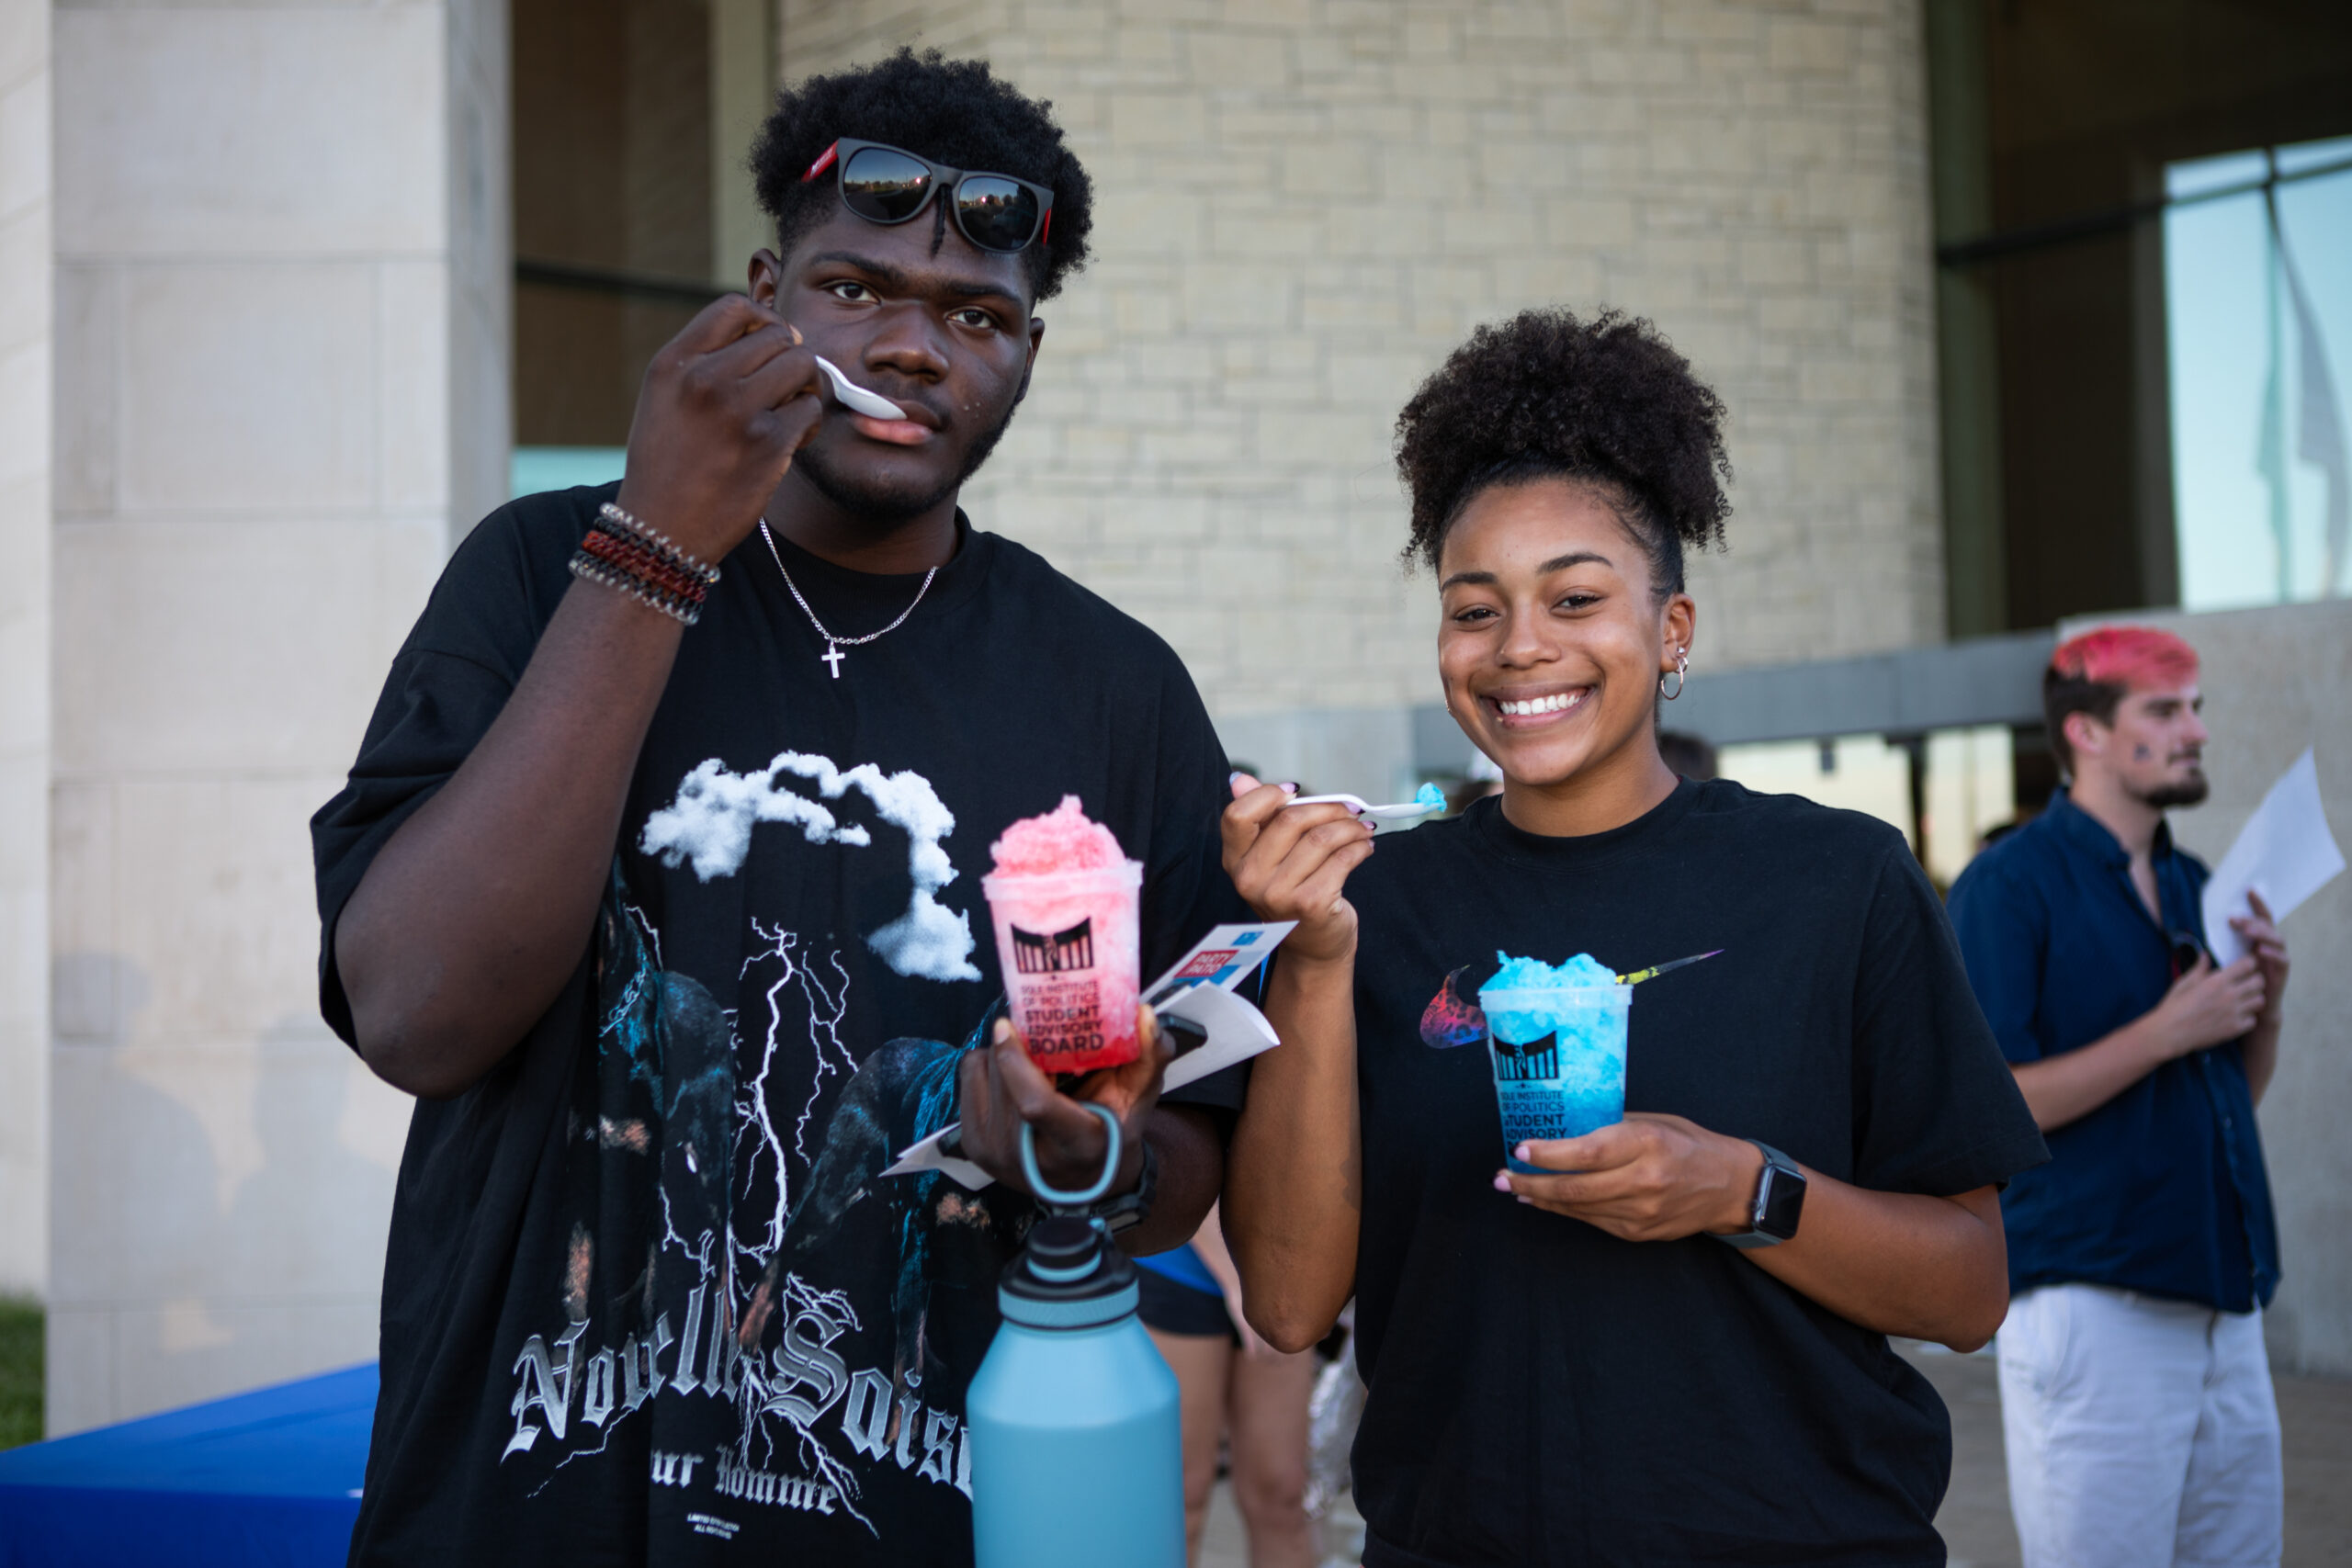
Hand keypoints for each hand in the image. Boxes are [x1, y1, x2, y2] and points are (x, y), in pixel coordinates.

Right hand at [612, 294, 823, 561]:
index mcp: (674, 363)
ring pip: (804, 366)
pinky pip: (811, 411)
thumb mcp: (665, 399)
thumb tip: (772, 332)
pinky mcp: (767, 444)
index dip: (764, 321)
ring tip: (787, 415)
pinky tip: (790, 443)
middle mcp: (703, 378)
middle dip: (790, 361)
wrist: (661, 531)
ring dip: (805, 389)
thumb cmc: (668, 465)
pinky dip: (808, 426)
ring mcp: (736, 410)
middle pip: (779, 336)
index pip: (734, 307)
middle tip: (781, 392)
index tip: (770, 347)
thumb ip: (704, 361)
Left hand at [957, 1004, 1171, 1200]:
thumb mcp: (1141, 1095)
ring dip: (1001, 1052)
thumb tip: (1145, 1015)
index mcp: (1076, 1145)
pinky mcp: (973, 1146)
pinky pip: (968, 1077)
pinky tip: (1011, 1075)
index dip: (1017, 1060)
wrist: (1084, 1178)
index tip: (1012, 1023)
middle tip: (1036, 1029)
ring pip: (982, 1071)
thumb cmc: (1115, 1128)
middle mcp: (1027, 1158)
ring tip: (1029, 1057)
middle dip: (1016, 1043)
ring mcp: (994, 1154)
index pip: (1034, 1105)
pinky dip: (987, 1065)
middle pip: (1004, 1077)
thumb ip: (1151, 1055)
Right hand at [1220, 772, 1374, 965]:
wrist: (1312, 947)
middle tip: (1349, 811)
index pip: (1237, 815)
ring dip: (1350, 828)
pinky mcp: (1310, 903)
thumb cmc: (1294, 894)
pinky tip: (1364, 849)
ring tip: (1361, 830)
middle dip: (1328, 809)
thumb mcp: (1271, 858)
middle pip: (1290, 821)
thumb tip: (1240, 779)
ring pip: (1321, 838)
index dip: (1267, 795)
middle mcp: (1249, 879)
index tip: (1295, 791)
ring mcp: (1278, 894)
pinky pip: (1342, 859)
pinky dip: (1360, 848)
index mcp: (1235, 861)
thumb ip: (1260, 818)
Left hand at [1498, 1113, 1763, 1242]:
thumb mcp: (1653, 1122)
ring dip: (1541, 1199)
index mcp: (1647, 1144)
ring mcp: (1642, 1213)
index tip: (1519, 1149)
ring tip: (1514, 1187)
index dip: (1550, 1154)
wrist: (1731, 1188)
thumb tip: (1562, 1127)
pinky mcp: (1639, 1233)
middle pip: (1575, 1187)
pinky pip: (1592, 1220)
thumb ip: (1611, 1126)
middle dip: (1531, 1182)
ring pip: (1578, 1208)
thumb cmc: (1688, 1143)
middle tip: (1501, 1176)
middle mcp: (1644, 1181)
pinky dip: (1565, 1210)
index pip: (1588, 1152)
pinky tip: (1545, 1201)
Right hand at [2146, 953, 2265, 1058]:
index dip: (2248, 963)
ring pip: (2261, 1000)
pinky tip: (2236, 1016)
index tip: (2243, 966)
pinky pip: (2253, 1019)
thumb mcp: (2184, 983)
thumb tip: (2205, 955)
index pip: (2248, 965)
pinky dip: (2247, 1017)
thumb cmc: (2174, 1006)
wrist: (2170, 1033)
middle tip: (2245, 982)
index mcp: (2216, 981)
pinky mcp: (2235, 1028)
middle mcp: (2229, 995)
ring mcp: (2234, 1013)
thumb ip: (2199, 968)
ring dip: (2253, 998)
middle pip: (2260, 981)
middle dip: (2254, 979)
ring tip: (2243, 999)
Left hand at [2230, 890, 2289, 1028]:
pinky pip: (2281, 960)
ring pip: (2276, 939)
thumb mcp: (2226, 959)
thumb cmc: (2238, 982)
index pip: (2259, 917)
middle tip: (2233, 918)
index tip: (2247, 889)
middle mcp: (2270, 945)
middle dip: (2251, 920)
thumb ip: (2220, 943)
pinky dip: (2272, 954)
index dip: (2256, 903)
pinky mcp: (2282, 972)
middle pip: (2266, 926)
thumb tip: (2202, 926)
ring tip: (2247, 930)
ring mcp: (2278, 957)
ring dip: (2262, 933)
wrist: (2252, 1009)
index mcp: (2257, 939)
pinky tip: (2261, 950)